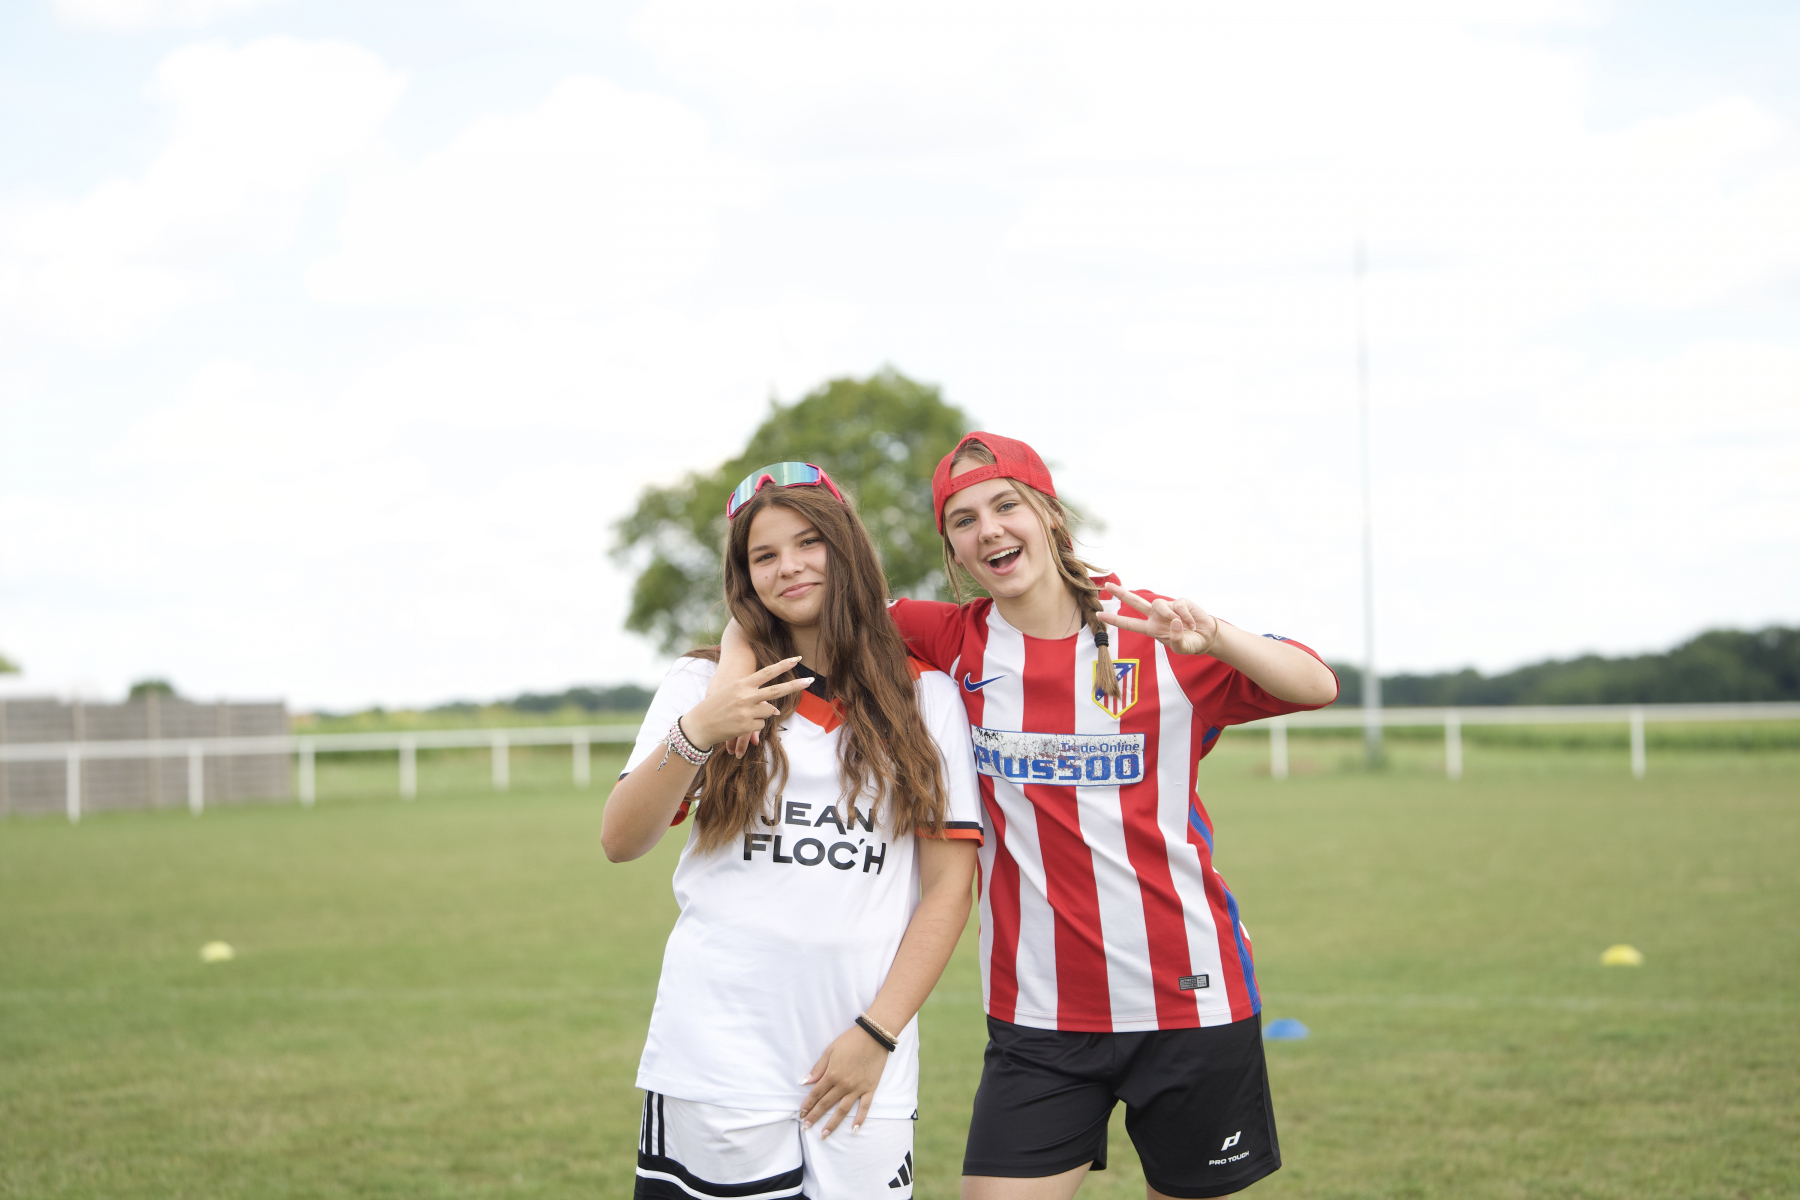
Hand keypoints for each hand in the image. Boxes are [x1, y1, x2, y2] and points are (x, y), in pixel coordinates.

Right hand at [682, 657, 812, 748]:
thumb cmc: (715, 707)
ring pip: (769, 712)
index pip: (766, 672)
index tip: (797, 659)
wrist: (698, 725)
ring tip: (741, 716)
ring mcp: (747, 711)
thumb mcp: (730, 694)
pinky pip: (761, 726)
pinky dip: (753, 727)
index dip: (783, 666)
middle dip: (795, 685)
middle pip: (777, 690)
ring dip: (761, 715)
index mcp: (741, 684)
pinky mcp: (747, 727)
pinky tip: (739, 725)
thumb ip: (753, 697)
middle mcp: (746, 696)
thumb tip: (775, 709)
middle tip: (810, 680)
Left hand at [799, 1025, 888, 1137]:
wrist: (874, 1036)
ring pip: (843, 1110)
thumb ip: (818, 1068)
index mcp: (832, 1074)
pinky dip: (859, 1120)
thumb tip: (804, 1082)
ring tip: (824, 1135)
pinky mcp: (870, 1089)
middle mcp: (844, 1085)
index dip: (808, 1105)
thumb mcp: (830, 1051)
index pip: (816, 1094)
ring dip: (832, 1124)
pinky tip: (853, 1130)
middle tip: (806, 1128)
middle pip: (826, 1104)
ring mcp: (858, 1089)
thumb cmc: (850, 1041)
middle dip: (815, 1117)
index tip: (801, 1114)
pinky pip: (864, 1107)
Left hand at [1096, 580, 1220, 656]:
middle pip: (1135, 602)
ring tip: (1183, 626)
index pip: (1129, 623)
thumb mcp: (1181, 648)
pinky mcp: (1180, 602)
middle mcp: (1156, 616)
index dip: (1114, 620)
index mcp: (1151, 628)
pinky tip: (1192, 625)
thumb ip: (1176, 640)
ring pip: (1158, 604)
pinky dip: (1186, 617)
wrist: (1206, 636)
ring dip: (1168, 614)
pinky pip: (1178, 606)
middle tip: (1107, 585)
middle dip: (1121, 593)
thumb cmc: (1190, 642)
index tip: (1099, 615)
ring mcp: (1167, 607)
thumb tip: (1173, 621)